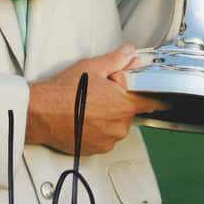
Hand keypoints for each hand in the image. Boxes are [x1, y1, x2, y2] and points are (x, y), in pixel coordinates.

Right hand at [26, 45, 168, 155]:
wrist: (41, 113)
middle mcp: (119, 126)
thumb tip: (130, 54)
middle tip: (100, 91)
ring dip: (107, 116)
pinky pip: (103, 137)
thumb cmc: (63, 92)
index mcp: (124, 105)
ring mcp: (107, 140)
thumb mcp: (92, 67)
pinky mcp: (95, 149)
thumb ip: (117, 60)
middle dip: (119, 101)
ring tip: (87, 105)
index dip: (156, 96)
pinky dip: (96, 128)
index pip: (153, 102)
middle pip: (129, 112)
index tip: (162, 97)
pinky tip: (83, 117)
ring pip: (115, 125)